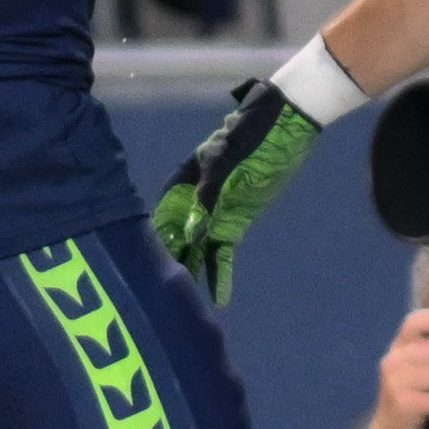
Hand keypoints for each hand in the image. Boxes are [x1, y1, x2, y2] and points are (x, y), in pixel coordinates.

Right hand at [156, 74, 331, 296]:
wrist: (285, 126)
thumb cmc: (250, 134)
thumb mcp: (226, 160)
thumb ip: (208, 195)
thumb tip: (193, 231)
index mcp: (183, 181)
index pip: (162, 216)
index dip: (154, 240)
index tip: (144, 267)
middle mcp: (192, 202)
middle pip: (176, 237)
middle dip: (168, 263)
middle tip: (160, 294)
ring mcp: (214, 215)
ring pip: (197, 249)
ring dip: (191, 272)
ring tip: (183, 302)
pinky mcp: (234, 224)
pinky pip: (223, 252)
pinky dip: (220, 273)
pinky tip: (218, 298)